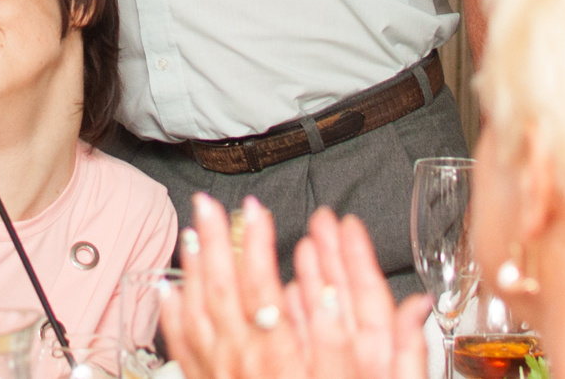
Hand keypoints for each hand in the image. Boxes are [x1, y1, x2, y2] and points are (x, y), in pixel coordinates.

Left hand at [164, 194, 426, 378]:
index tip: (258, 212)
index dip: (258, 246)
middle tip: (210, 203)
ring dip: (193, 270)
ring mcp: (224, 377)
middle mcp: (251, 367)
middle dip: (217, 243)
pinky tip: (168, 289)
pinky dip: (173, 316)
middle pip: (225, 293)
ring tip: (191, 231)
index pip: (267, 291)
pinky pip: (183, 349)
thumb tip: (396, 306)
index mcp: (289, 362)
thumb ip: (393, 352)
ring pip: (199, 314)